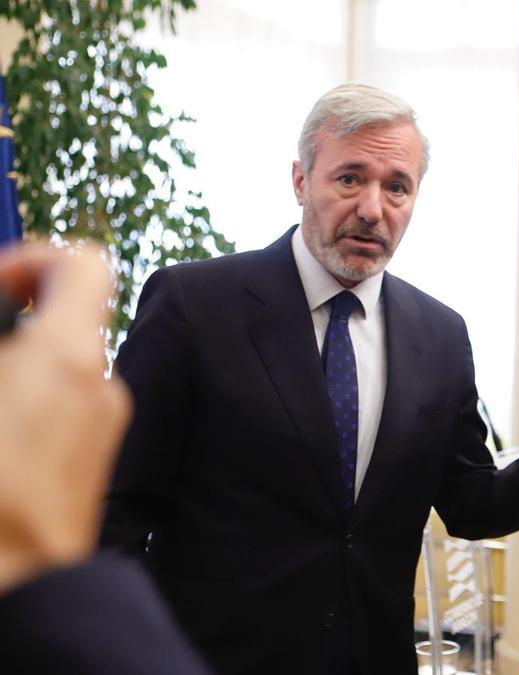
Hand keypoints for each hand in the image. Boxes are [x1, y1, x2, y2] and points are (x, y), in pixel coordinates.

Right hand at [0, 244, 130, 593]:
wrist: (22, 583)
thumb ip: (4, 334)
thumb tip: (7, 322)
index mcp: (67, 354)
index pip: (84, 263)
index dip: (34, 258)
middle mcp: (99, 381)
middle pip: (66, 315)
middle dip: (11, 320)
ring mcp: (102, 422)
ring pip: (58, 363)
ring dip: (17, 365)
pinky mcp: (92, 457)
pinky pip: (61, 404)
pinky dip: (28, 401)